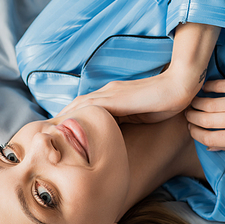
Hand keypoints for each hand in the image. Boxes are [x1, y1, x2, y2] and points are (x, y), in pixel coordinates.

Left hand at [58, 68, 202, 123]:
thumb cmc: (166, 102)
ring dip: (62, 119)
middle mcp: (107, 93)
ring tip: (48, 135)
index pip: (84, 109)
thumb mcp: (140, 114)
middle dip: (59, 120)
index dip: (69, 120)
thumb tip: (115, 136)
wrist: (179, 86)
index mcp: (111, 97)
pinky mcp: (115, 99)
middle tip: (45, 137)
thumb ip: (126, 120)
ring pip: (78, 107)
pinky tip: (66, 129)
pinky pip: (90, 109)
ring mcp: (110, 94)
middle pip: (76, 106)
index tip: (57, 135)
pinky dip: (75, 117)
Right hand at [185, 72, 224, 151]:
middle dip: (191, 117)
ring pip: (210, 104)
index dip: (195, 134)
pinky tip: (203, 87)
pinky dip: (208, 87)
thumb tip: (209, 146)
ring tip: (192, 101)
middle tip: (186, 113)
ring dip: (196, 102)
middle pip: (207, 120)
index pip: (211, 139)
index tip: (190, 128)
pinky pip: (221, 86)